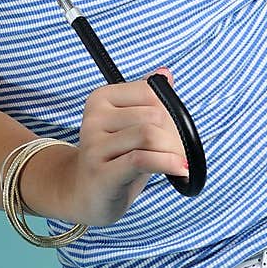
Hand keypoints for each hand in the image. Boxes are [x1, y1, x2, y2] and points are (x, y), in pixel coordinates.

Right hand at [68, 69, 188, 225]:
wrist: (85, 195)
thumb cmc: (115, 158)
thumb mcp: (132, 125)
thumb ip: (149, 99)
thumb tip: (166, 72)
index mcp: (100, 98)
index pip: (150, 92)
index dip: (171, 111)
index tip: (173, 131)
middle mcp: (93, 118)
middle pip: (154, 115)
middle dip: (175, 135)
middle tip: (177, 152)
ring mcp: (94, 146)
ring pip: (150, 136)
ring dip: (173, 152)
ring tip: (178, 163)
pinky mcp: (101, 173)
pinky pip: (142, 159)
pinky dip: (168, 163)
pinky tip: (180, 171)